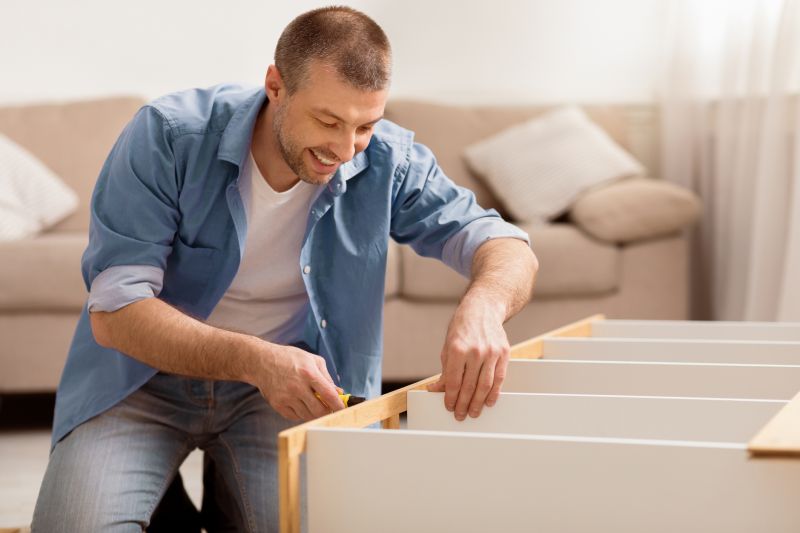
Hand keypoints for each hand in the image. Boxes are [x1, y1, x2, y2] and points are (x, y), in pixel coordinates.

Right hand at [250, 343, 343, 420]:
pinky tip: (301, 404)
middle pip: (319, 410)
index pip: (329, 395)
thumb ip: (326, 376)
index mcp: (308, 373)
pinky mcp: (278, 405)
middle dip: (328, 412)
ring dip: (314, 413)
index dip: (338, 405)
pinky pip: (295, 417)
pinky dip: (302, 413)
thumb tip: (338, 392)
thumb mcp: (311, 360)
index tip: (343, 409)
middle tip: (330, 409)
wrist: (262, 361)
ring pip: (308, 415)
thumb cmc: (289, 358)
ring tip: (314, 404)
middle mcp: (297, 387)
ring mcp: (286, 397)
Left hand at [427, 294, 509, 420]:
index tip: (449, 406)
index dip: (451, 397)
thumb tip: (436, 389)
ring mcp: (491, 352)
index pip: (454, 381)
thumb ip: (445, 370)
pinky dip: (494, 393)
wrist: (482, 309)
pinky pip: (500, 378)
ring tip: (474, 412)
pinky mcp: (504, 353)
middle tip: (461, 414)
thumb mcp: (447, 347)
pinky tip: (489, 401)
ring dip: (479, 402)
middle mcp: (475, 351)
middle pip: (469, 386)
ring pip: (486, 385)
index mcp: (457, 349)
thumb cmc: (462, 327)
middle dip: (464, 404)